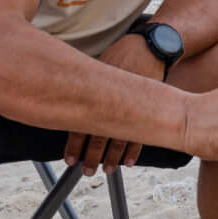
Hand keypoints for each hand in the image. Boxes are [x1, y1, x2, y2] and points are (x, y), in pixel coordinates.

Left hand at [64, 34, 164, 173]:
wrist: (150, 47)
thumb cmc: (121, 54)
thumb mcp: (99, 66)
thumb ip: (86, 86)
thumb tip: (67, 101)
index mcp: (97, 93)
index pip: (81, 124)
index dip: (74, 145)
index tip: (69, 159)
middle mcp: (113, 103)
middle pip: (99, 137)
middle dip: (92, 156)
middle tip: (86, 171)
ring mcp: (132, 108)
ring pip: (119, 139)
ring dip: (112, 157)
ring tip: (107, 170)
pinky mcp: (149, 109)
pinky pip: (141, 134)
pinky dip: (134, 149)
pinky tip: (128, 161)